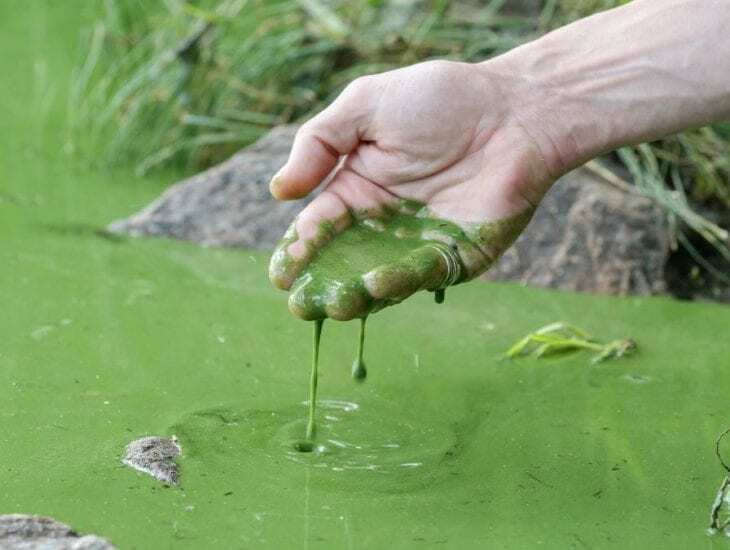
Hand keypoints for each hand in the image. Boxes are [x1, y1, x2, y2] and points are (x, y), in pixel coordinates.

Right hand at [268, 60, 556, 317]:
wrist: (515, 110)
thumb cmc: (441, 100)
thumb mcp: (366, 105)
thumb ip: (320, 142)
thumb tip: (279, 191)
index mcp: (357, 189)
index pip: (318, 228)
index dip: (298, 251)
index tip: (280, 273)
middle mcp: (383, 224)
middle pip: (343, 264)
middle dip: (321, 286)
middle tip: (301, 304)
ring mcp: (418, 245)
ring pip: (378, 280)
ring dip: (356, 295)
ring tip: (335, 303)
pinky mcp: (455, 258)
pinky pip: (422, 275)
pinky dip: (398, 283)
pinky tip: (375, 283)